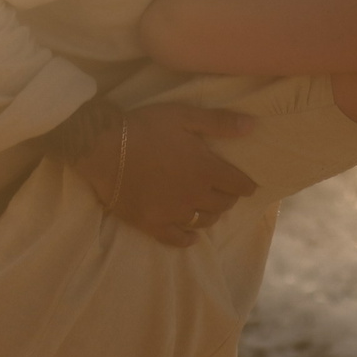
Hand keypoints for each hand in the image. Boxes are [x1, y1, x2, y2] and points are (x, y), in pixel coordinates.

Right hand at [79, 102, 258, 247]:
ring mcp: (173, 213)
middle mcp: (194, 196)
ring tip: (208, 209)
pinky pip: (176, 239)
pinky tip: (191, 237)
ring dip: (210, 215)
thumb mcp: (184, 116)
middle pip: (223, 205)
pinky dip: (187, 239)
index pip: (238, 184)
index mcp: (206, 170)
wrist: (104, 148)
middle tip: (225, 192)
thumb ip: (219, 122)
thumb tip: (252, 126)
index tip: (249, 186)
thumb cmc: (145, 128)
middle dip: (228, 198)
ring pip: (203, 222)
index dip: (246, 185)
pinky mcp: (152, 224)